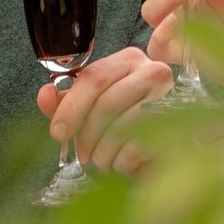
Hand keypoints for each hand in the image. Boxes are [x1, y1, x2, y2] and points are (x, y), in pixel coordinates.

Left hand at [33, 46, 173, 175]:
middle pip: (106, 102)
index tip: (57, 133)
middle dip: (87, 134)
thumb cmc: (125, 128)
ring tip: (103, 160)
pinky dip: (123, 162)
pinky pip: (138, 146)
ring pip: (122, 126)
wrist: (166, 151)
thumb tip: (44, 94)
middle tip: (82, 155)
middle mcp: (152, 70)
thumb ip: (65, 104)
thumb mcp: (90, 112)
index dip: (71, 108)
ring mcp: (170, 97)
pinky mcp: (179, 125)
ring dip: (104, 152)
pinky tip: (124, 163)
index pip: (93, 77)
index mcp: (127, 60)